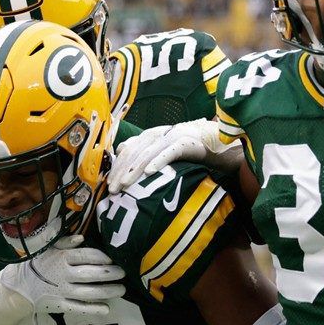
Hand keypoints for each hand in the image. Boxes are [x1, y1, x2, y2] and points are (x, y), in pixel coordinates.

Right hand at [0, 235, 125, 316]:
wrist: (19, 287)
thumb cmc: (38, 264)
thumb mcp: (47, 248)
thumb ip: (64, 241)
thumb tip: (81, 238)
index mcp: (61, 258)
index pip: (85, 256)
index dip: (101, 257)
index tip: (112, 258)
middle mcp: (63, 275)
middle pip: (91, 274)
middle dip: (109, 273)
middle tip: (123, 272)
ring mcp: (62, 291)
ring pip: (89, 292)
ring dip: (107, 291)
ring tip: (121, 289)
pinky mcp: (61, 305)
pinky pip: (79, 308)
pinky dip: (93, 309)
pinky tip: (106, 309)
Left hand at [107, 120, 234, 193]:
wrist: (215, 139)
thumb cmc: (187, 147)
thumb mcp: (162, 147)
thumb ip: (143, 147)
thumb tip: (121, 149)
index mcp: (150, 135)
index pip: (128, 150)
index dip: (117, 166)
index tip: (108, 184)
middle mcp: (158, 134)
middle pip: (134, 152)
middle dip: (121, 171)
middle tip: (112, 190)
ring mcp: (171, 137)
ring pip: (148, 153)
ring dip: (134, 170)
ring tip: (124, 184)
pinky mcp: (185, 143)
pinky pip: (169, 152)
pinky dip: (158, 161)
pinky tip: (149, 172)